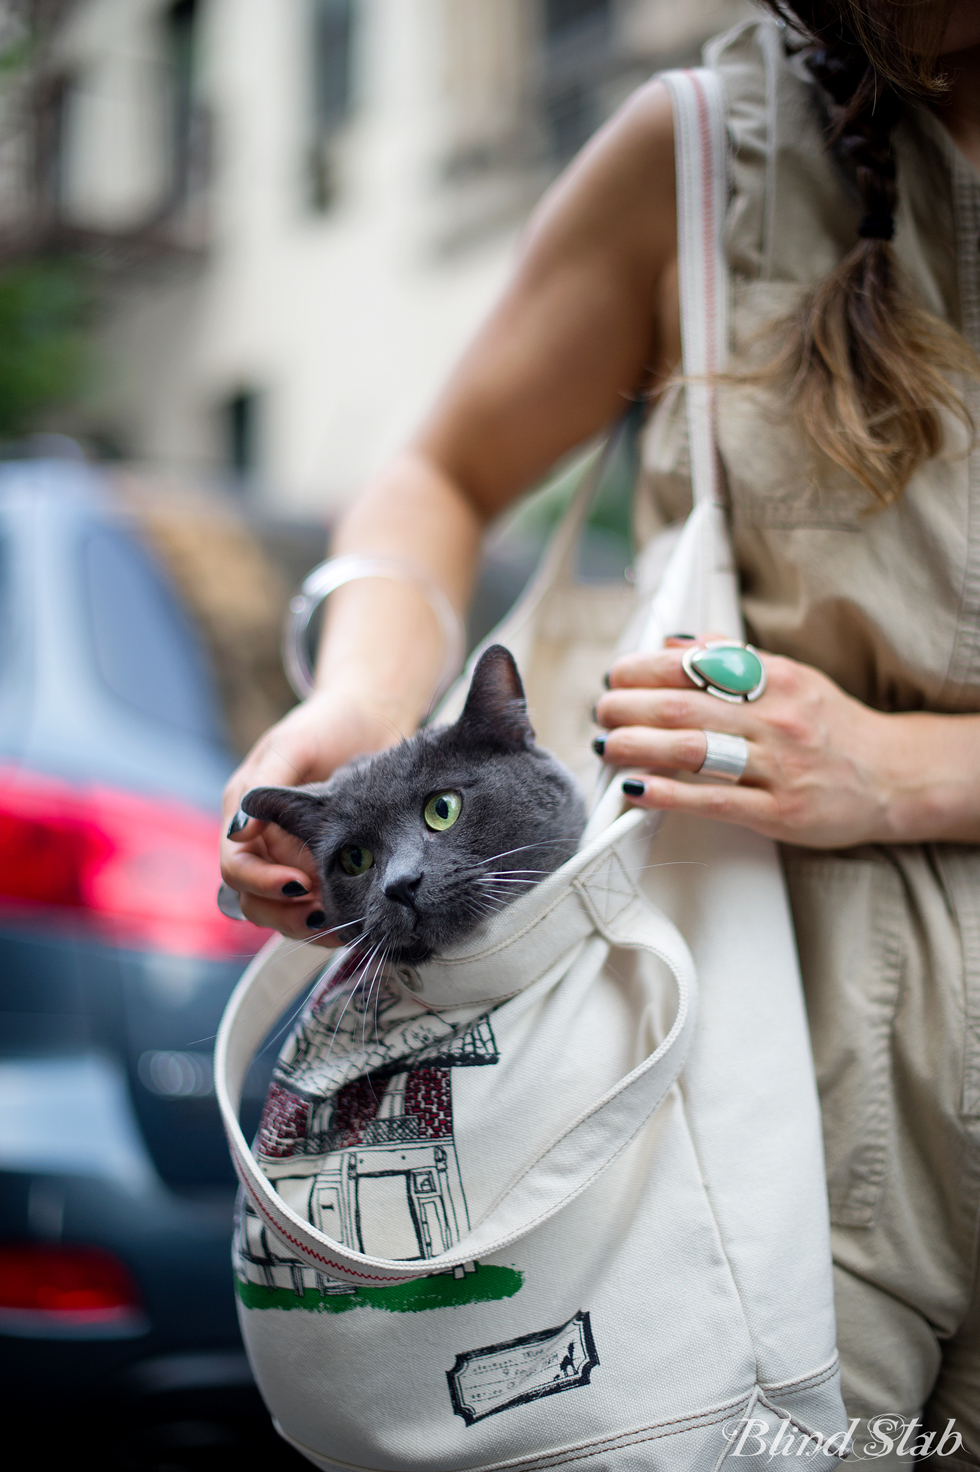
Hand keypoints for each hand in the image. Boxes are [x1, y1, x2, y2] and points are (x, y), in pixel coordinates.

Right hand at [220, 689, 402, 941]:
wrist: (373, 718)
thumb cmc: (328, 724)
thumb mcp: (292, 745)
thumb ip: (265, 786)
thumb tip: (237, 830)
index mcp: (243, 814)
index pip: (235, 867)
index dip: (261, 883)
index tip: (300, 883)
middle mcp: (262, 843)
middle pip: (253, 901)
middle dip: (284, 915)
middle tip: (325, 916)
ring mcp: (292, 857)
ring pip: (283, 911)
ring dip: (307, 926)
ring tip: (343, 926)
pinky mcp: (324, 866)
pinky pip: (317, 904)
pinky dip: (332, 920)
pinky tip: (356, 921)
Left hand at [593, 636, 925, 849]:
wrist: (894, 777)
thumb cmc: (831, 727)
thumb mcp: (791, 678)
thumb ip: (732, 659)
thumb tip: (671, 643)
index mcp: (774, 679)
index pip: (694, 666)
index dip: (644, 669)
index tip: (616, 675)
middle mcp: (775, 719)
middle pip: (684, 707)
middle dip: (630, 706)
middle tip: (602, 710)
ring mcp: (778, 767)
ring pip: (693, 751)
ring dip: (638, 746)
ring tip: (606, 744)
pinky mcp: (779, 812)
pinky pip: (713, 801)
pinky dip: (668, 794)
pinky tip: (637, 789)